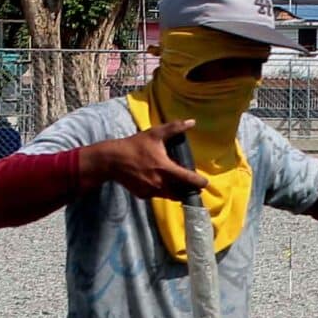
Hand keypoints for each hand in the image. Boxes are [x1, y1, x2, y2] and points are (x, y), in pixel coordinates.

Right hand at [80, 120, 206, 203]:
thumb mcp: (155, 134)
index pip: (188, 180)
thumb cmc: (135, 145)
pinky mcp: (143, 195)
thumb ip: (175, 128)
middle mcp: (160, 183)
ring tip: (180, 185)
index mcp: (165, 169)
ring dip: (176, 191)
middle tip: (193, 186)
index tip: (205, 183)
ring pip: (170, 196)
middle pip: (181, 192)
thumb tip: (192, 122)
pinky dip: (161, 191)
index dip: (199, 182)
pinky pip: (157, 195)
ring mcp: (151, 191)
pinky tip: (160, 183)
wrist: (113, 160)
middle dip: (189, 190)